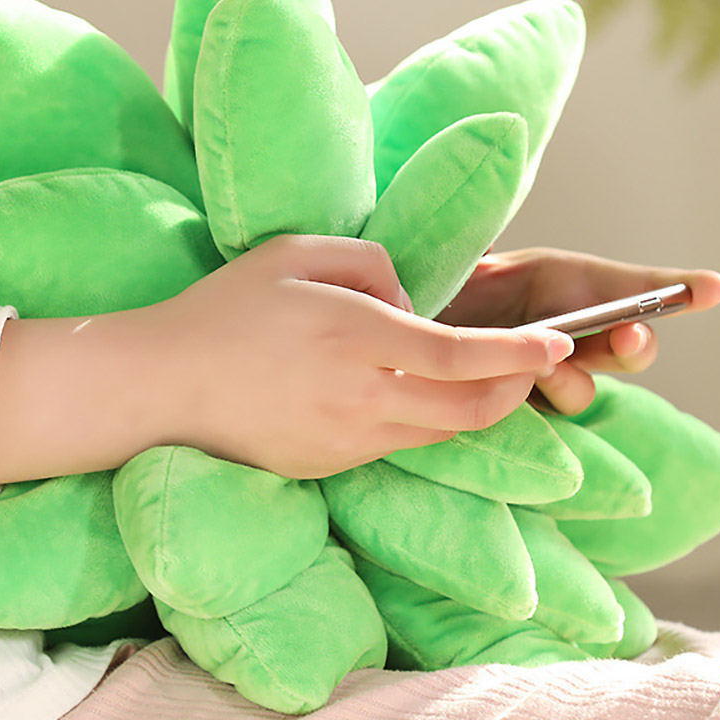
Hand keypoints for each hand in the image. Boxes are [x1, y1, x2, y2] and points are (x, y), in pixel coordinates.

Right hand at [149, 235, 573, 478]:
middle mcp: (360, 396)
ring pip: (439, 433)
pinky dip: (422, 421)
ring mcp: (345, 440)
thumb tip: (412, 302)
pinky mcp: (330, 467)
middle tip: (533, 366)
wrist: (160, 387)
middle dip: (515, 389)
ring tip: (481, 378)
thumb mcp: (292, 252)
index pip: (462, 354)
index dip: (520, 354)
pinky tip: (407, 394)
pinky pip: (396, 444)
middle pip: (468, 409)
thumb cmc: (223, 309)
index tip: (559, 345)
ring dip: (473, 408)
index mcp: (353, 335)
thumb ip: (369, 263)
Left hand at [436, 247, 719, 415]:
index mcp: (575, 292)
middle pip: (628, 351)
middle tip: (627, 336)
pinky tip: (515, 386)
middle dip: (635, 344)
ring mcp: (550, 377)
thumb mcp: (483, 267)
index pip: (640, 292)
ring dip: (571, 379)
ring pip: (582, 391)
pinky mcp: (520, 408)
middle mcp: (574, 339)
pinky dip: (535, 401)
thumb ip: (502, 262)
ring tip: (541, 365)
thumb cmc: (459, 292)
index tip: (713, 288)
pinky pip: (541, 415)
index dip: (679, 290)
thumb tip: (509, 253)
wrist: (415, 325)